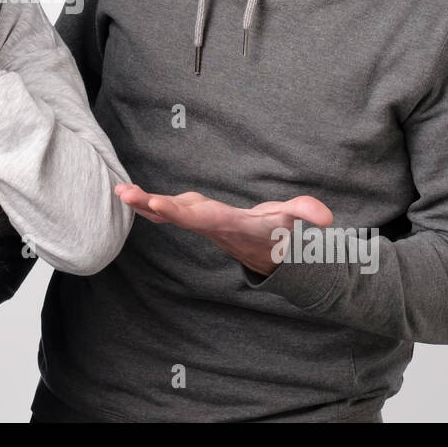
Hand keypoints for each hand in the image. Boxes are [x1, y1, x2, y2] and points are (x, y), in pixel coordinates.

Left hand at [115, 183, 333, 276]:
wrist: (270, 253)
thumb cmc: (280, 232)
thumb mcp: (294, 220)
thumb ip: (307, 213)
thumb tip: (326, 218)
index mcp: (231, 224)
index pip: (203, 217)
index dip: (179, 210)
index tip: (157, 204)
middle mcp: (211, 225)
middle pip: (178, 215)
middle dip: (152, 205)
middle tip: (127, 194)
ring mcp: (201, 223)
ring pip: (169, 214)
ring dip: (143, 204)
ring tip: (121, 193)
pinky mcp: (196, 217)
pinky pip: (169, 212)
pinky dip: (149, 205)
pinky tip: (130, 198)